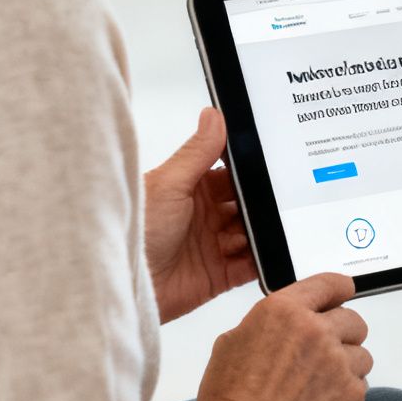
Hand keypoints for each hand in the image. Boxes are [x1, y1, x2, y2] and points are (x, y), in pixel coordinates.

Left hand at [143, 108, 256, 323]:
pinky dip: (263, 260)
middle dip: (260, 204)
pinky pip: (250, 266)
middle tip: (276, 202)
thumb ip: (197, 151)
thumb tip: (214, 115)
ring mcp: (212, 246)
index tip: (272, 167)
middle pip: (245, 205)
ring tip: (268, 229)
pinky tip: (271, 253)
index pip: (231, 175)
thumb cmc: (136, 232)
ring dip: (261, 231)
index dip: (250, 173)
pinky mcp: (218, 275)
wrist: (125, 285)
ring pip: (251, 234)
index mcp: (190, 190)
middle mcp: (203, 217)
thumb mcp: (169, 184)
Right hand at [193, 272, 370, 400]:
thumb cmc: (229, 398)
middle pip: (352, 319)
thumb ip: (269, 323)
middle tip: (323, 354)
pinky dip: (346, 392)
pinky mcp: (351, 392)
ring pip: (361, 354)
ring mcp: (337, 361)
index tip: (345, 291)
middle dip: (341, 334)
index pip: (328, 285)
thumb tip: (288, 321)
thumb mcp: (232, 342)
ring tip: (318, 385)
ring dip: (345, 365)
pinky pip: (361, 383)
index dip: (339, 289)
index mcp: (284, 310)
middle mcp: (316, 330)